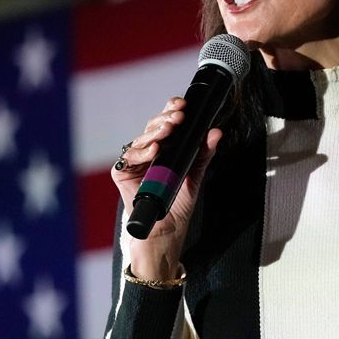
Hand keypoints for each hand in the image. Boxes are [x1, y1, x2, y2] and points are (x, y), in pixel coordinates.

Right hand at [112, 97, 222, 278]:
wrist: (165, 234)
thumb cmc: (177, 208)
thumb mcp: (195, 177)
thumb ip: (203, 154)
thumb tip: (215, 132)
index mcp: (165, 150)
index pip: (166, 123)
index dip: (171, 110)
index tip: (183, 105)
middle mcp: (148, 153)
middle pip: (152, 128)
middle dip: (165, 119)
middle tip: (178, 116)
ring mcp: (135, 163)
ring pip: (140, 139)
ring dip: (154, 132)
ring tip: (168, 129)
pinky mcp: (123, 174)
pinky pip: (128, 157)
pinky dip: (140, 152)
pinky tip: (153, 150)